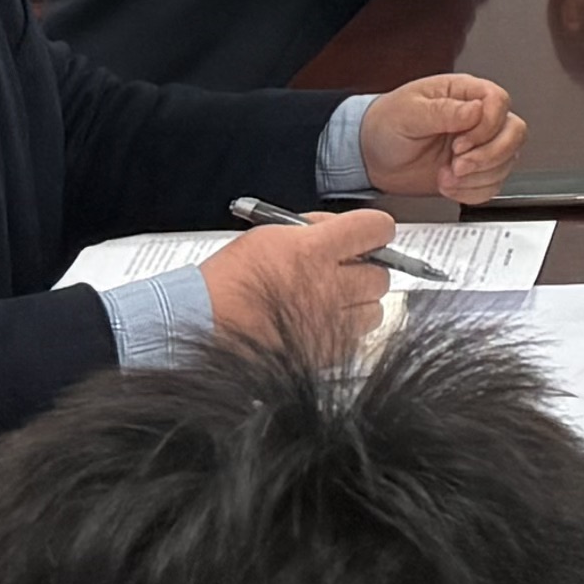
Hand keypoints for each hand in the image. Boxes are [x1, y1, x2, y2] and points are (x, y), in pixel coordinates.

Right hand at [196, 206, 395, 358]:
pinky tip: (324, 324)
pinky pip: (356, 341)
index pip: (376, 229)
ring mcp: (328, 324)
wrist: (202, 322)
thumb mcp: (267, 235)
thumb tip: (339, 228)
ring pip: (375, 311)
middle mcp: (328, 286)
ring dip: (361, 304)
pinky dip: (347, 332)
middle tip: (347, 270)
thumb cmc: (228, 279)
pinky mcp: (323, 355)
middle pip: (381, 275)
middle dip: (367, 269)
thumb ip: (311, 229)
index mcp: (314, 250)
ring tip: (334, 301)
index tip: (371, 234)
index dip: (377, 229)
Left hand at [350, 75, 526, 202]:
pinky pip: (494, 184)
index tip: (459, 144)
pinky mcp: (475, 171)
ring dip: (478, 176)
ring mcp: (479, 145)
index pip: (499, 102)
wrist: (371, 156)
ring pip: (508, 160)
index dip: (486, 126)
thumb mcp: (408, 113)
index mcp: (464, 93)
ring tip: (447, 176)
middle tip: (458, 165)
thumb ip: (443, 111)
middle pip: (514, 132)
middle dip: (488, 155)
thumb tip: (475, 110)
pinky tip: (450, 186)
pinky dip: (474, 191)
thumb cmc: (385, 124)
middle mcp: (477, 118)